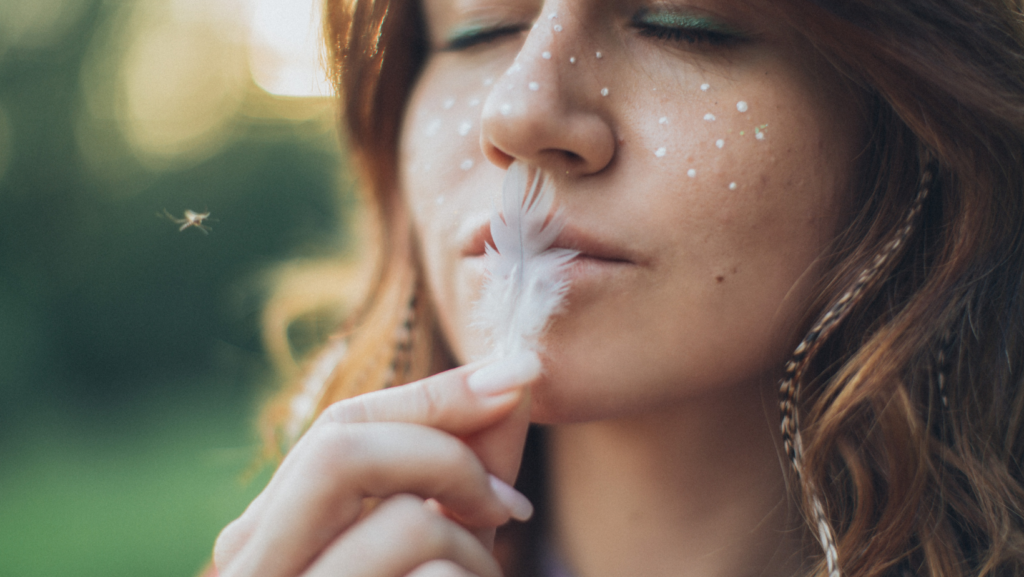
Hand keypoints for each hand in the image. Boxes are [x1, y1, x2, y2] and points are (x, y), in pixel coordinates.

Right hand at [213, 351, 541, 576]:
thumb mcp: (429, 546)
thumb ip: (461, 467)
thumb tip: (512, 373)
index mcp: (267, 543)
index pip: (337, 431)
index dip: (435, 393)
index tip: (517, 374)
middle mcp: (256, 575)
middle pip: (341, 449)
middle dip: (446, 453)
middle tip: (506, 502)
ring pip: (405, 523)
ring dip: (474, 548)